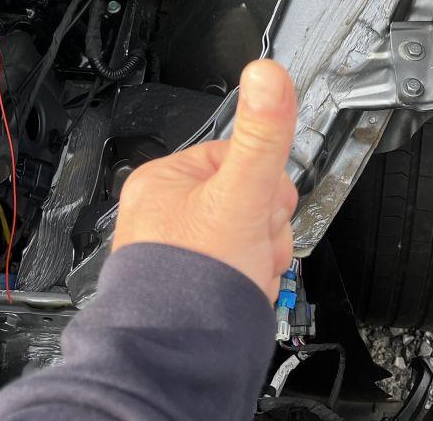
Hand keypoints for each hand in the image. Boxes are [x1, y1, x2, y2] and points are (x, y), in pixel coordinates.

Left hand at [112, 59, 299, 300]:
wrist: (179, 358)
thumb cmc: (193, 279)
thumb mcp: (241, 196)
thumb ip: (261, 137)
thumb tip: (267, 74)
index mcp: (164, 181)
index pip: (238, 156)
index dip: (265, 183)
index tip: (263, 205)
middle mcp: (165, 214)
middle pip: (248, 198)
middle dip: (264, 227)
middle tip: (251, 246)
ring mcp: (178, 252)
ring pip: (248, 235)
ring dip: (260, 255)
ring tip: (244, 273)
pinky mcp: (192, 286)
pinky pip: (238, 267)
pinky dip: (249, 280)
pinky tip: (240, 291)